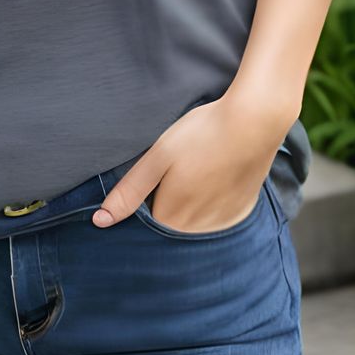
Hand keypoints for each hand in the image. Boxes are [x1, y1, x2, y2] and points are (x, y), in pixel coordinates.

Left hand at [91, 83, 294, 231]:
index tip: (151, 180)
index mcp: (173, 219)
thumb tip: (100, 221)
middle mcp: (197, 231)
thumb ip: (130, 190)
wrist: (254, 123)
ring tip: (194, 173)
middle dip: (164, 206)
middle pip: (170, 226)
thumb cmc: (201, 135)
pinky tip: (212, 179)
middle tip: (174, 172)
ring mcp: (222, 224)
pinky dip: (210, 205)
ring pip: (193, 225)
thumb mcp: (158, 156)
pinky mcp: (240, 213)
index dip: (142, 202)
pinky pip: (215, 219)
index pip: (145, 224)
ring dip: (188, 208)